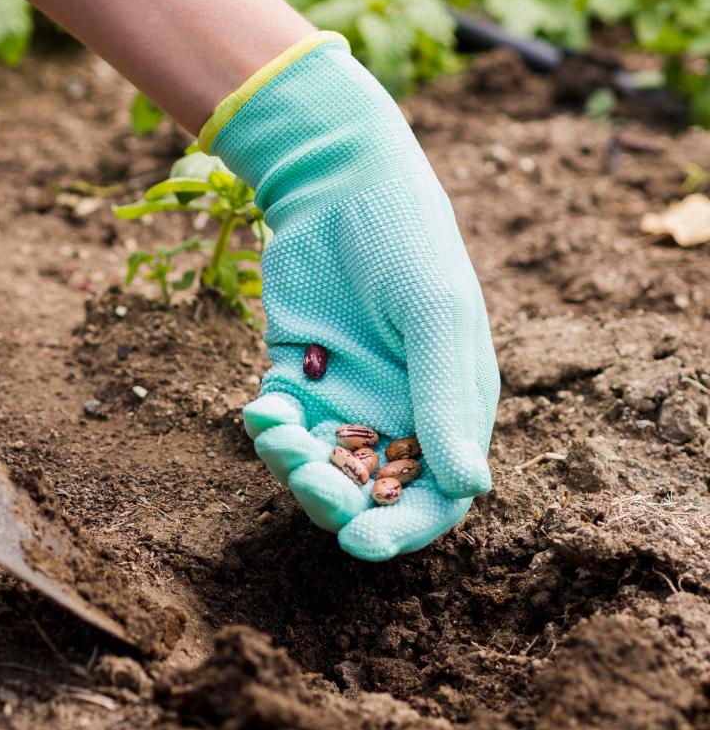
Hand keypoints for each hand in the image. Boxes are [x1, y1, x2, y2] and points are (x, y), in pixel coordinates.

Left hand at [206, 37, 498, 560]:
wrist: (339, 186)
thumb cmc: (406, 243)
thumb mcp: (434, 317)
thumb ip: (446, 400)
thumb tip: (470, 490)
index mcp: (451, 409)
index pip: (435, 496)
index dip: (402, 528)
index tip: (361, 543)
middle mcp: (399, 413)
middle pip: (368, 493)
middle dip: (334, 501)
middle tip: (305, 480)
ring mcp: (345, 397)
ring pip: (316, 466)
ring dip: (291, 464)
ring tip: (274, 429)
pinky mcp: (297, 376)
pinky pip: (280, 427)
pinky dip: (267, 429)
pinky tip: (260, 407)